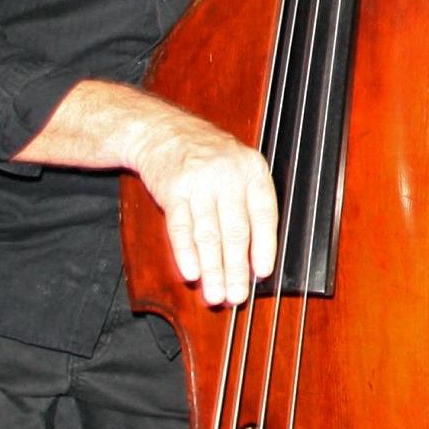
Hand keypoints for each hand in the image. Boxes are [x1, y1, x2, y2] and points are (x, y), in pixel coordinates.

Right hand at [128, 113, 276, 305]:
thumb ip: (248, 203)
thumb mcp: (239, 166)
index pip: (263, 214)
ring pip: (208, 234)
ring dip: (212, 269)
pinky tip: (192, 273)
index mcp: (252, 170)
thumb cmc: (207, 155)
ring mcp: (199, 181)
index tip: (263, 273)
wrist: (164, 131)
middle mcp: (228, 175)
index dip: (264, 246)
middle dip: (236, 268)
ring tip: (216, 294)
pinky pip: (181, 227)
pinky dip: (186, 253)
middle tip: (236, 297)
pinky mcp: (172, 189)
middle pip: (235, 230)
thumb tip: (257, 254)